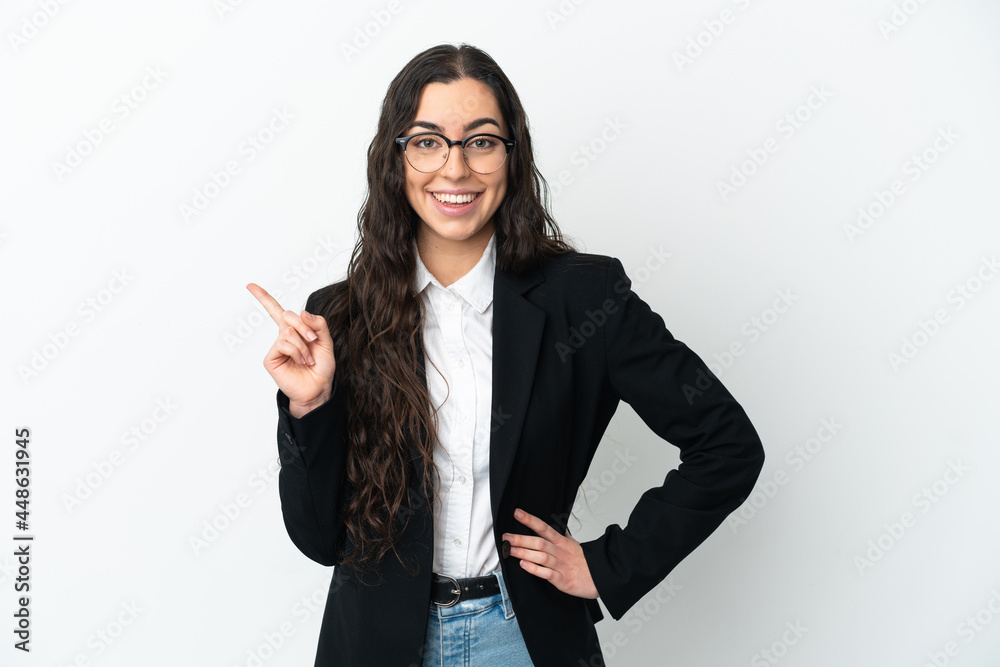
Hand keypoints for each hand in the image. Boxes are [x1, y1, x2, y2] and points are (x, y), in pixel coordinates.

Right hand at [247, 283, 335, 415]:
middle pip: (288, 316)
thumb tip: (302, 312)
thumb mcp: (325, 341)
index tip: (250, 285)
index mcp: (294, 330)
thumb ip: (318, 323)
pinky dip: (296, 351)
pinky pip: (284, 344)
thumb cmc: (321, 366)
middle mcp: (283, 336)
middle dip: (305, 326)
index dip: (264, 297)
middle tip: (313, 340)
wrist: (319, 387)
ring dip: (303, 344)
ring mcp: (276, 347)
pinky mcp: (271, 358)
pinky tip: (301, 361)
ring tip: (308, 359)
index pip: (277, 311)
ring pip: (288, 331)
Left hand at [503, 508, 598, 599]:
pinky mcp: (563, 580)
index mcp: (562, 542)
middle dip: (521, 538)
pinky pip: (547, 573)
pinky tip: (524, 565)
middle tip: (505, 536)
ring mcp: (561, 565)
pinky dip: (535, 569)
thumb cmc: (586, 561)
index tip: (517, 513)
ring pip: (541, 556)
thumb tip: (557, 525)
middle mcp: (560, 552)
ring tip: (509, 550)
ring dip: (524, 552)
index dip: (530, 520)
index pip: (543, 527)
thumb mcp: (574, 544)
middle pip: (539, 542)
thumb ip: (562, 535)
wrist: (602, 577)